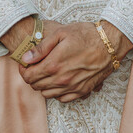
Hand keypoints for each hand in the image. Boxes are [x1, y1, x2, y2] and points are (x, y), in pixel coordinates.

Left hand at [18, 20, 132, 102]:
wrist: (109, 44)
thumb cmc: (85, 35)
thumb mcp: (60, 34)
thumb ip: (41, 48)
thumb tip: (25, 58)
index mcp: (54, 64)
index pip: (29, 76)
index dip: (23, 70)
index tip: (26, 64)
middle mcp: (62, 79)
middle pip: (36, 86)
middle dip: (32, 76)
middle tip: (35, 66)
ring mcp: (72, 87)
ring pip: (47, 94)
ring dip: (43, 85)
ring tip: (47, 72)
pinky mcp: (82, 91)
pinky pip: (62, 99)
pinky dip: (57, 92)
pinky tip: (59, 79)